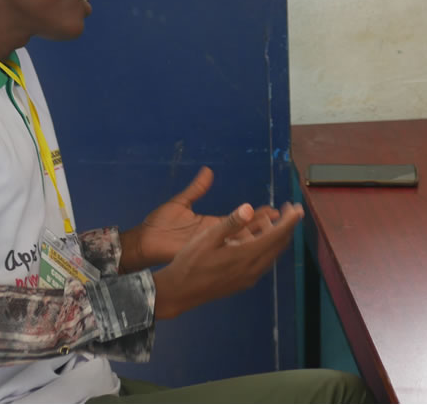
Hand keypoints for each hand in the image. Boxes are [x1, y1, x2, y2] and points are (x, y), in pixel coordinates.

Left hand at [121, 167, 279, 271]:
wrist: (143, 243)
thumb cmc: (159, 224)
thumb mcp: (181, 203)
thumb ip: (196, 188)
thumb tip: (207, 170)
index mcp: (212, 225)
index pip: (241, 220)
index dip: (258, 215)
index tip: (274, 209)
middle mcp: (216, 238)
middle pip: (247, 232)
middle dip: (266, 227)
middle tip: (283, 219)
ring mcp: (211, 248)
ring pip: (242, 244)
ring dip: (259, 238)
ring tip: (276, 232)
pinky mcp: (204, 256)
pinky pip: (229, 254)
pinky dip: (243, 250)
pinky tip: (256, 247)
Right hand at [152, 202, 304, 318]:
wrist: (180, 292)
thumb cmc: (190, 262)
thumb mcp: (207, 238)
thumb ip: (230, 223)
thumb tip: (249, 208)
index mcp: (246, 255)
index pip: (277, 235)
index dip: (290, 220)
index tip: (297, 208)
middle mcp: (253, 268)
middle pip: (279, 245)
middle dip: (287, 226)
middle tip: (289, 210)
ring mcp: (250, 277)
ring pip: (273, 255)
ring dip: (277, 237)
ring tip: (274, 221)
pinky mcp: (244, 282)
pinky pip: (264, 262)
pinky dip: (268, 248)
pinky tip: (259, 240)